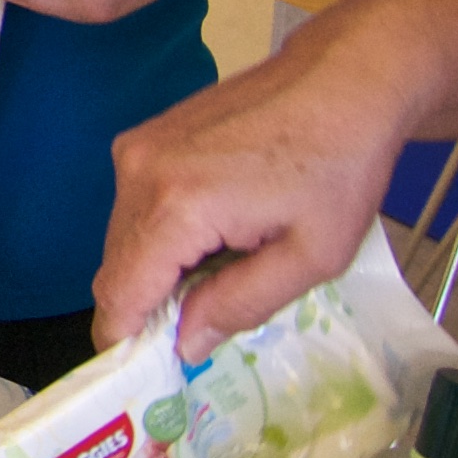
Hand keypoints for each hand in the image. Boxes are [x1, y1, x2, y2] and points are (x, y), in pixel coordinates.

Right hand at [93, 30, 400, 355]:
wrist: (342, 81)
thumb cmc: (339, 168)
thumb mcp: (312, 256)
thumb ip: (240, 304)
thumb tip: (185, 344)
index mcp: (176, 208)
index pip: (120, 293)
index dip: (123, 340)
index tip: (143, 376)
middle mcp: (137, 174)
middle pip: (115, 268)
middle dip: (145, 307)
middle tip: (195, 334)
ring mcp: (134, 150)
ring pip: (122, 238)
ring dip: (154, 269)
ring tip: (215, 276)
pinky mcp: (143, 137)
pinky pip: (132, 206)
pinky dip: (159, 234)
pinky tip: (212, 234)